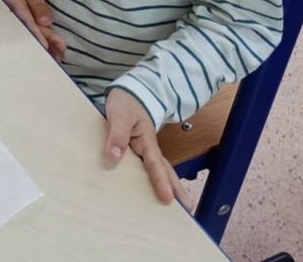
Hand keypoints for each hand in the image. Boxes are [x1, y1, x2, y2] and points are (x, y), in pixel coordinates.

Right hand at [1, 0, 65, 61]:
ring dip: (49, 47)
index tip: (45, 48)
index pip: (28, 26)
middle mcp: (18, 21)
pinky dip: (48, 41)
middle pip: (33, 35)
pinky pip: (39, 33)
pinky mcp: (30, 23)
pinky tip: (57, 51)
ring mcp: (24, 23)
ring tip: (61, 57)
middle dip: (46, 46)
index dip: (37, 37)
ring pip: (37, 36)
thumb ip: (38, 5)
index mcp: (16, 11)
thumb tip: (46, 22)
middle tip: (58, 58)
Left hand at [104, 88, 189, 205]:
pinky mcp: (138, 151)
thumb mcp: (119, 115)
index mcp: (147, 141)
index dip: (160, 181)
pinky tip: (152, 193)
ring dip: (169, 187)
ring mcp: (145, 150)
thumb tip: (114, 156)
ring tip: (178, 207)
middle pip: (165, 171)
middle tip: (188, 210)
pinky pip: (147, 168)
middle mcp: (149, 148)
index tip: (168, 199)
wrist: (129, 92)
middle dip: (176, 190)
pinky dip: (153, 181)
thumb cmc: (126, 102)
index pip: (155, 164)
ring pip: (159, 171)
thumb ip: (117, 134)